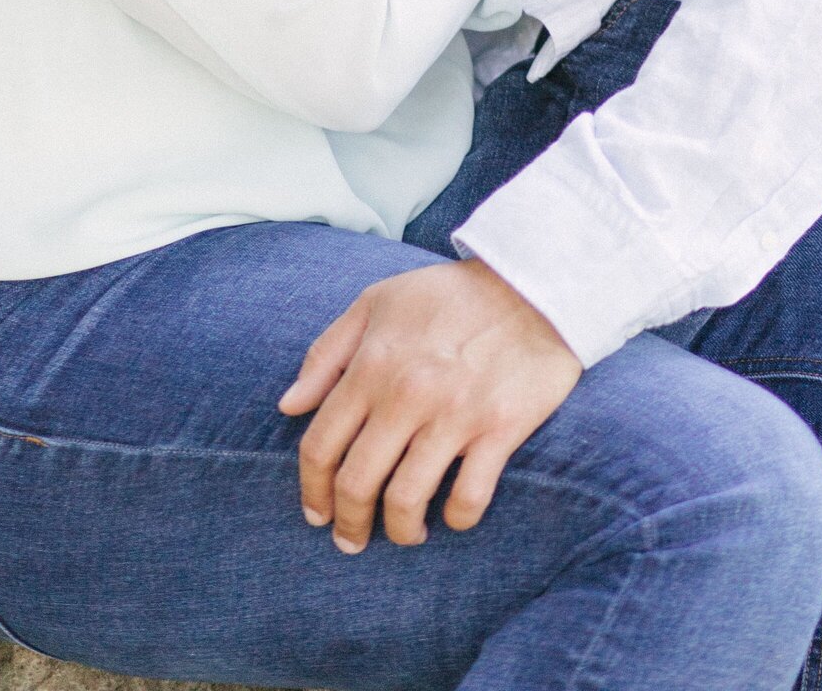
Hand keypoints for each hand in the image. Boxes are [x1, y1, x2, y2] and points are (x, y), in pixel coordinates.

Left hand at [278, 259, 581, 551]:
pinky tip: (453, 514)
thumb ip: (326, 353)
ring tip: (406, 532)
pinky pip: (468, 497)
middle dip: (348, 522)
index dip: (312, 490)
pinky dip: (456, 518)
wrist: (533, 282)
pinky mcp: (499, 428)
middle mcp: (406, 393)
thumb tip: (288, 406)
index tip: (316, 512)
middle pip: (357, 482)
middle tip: (352, 539)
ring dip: (400, 530)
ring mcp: (454, 414)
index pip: (321, 446)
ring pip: (406, 500)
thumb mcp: (377, 303)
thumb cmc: (449, 294)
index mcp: (372, 364)